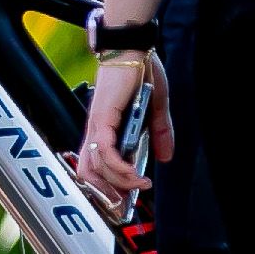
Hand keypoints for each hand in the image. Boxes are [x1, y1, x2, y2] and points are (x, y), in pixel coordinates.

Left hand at [73, 51, 165, 219]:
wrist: (133, 45)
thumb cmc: (140, 69)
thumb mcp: (156, 107)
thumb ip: (160, 133)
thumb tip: (166, 158)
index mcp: (104, 127)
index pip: (94, 164)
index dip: (105, 186)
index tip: (124, 201)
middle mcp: (96, 128)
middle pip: (88, 173)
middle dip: (106, 195)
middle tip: (126, 208)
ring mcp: (97, 124)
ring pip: (96, 167)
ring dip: (117, 184)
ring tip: (139, 189)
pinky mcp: (103, 118)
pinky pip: (106, 153)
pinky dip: (120, 169)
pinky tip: (136, 176)